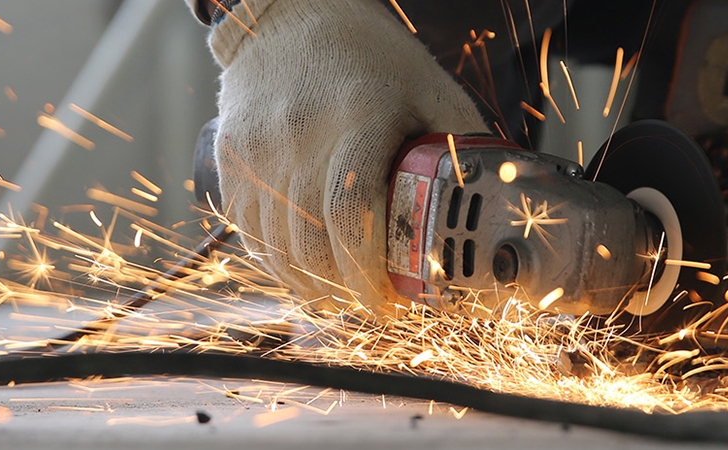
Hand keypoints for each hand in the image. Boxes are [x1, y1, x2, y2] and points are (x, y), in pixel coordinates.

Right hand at [208, 0, 487, 311]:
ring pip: (276, 247)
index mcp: (358, 120)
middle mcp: (299, 138)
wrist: (289, 18)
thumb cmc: (369, 55)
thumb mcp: (428, 88)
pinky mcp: (231, 159)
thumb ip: (460, 145)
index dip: (367, 273)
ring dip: (308, 285)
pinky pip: (248, 231)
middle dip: (343, 289)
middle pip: (312, 243)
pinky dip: (274, 263)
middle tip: (370, 305)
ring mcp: (257, 151)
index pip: (352, 216)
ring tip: (337, 295)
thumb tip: (495, 205)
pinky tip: (300, 272)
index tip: (387, 302)